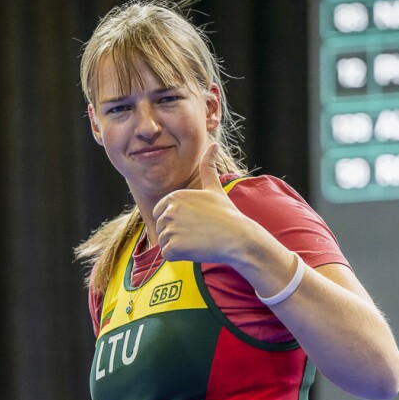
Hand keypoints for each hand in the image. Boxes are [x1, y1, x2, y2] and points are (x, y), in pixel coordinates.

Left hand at [152, 143, 258, 264]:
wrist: (238, 238)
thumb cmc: (227, 215)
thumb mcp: (215, 189)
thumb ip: (208, 167)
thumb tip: (213, 143)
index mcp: (174, 196)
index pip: (160, 212)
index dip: (176, 220)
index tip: (194, 221)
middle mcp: (169, 210)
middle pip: (161, 226)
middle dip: (176, 233)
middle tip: (198, 232)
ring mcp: (170, 228)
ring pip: (164, 241)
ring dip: (178, 245)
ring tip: (198, 240)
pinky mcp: (173, 246)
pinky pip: (167, 254)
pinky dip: (179, 256)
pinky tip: (195, 249)